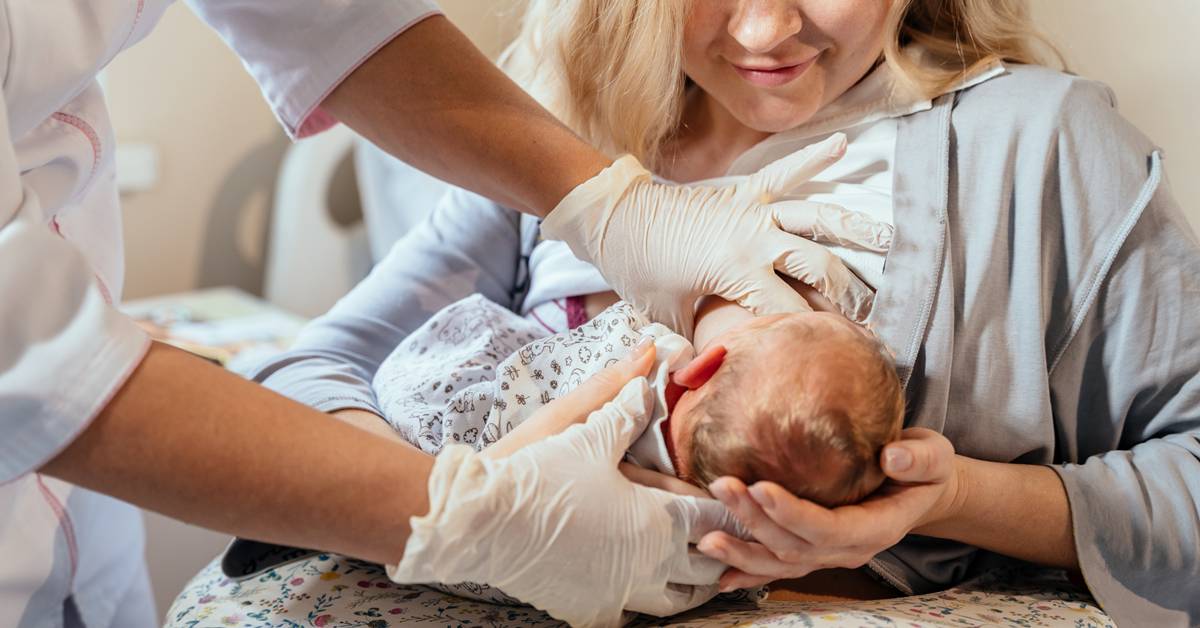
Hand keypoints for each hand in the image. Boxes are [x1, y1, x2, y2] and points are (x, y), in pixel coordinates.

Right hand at [388, 347, 742, 626]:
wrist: (479, 520)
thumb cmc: (537, 469)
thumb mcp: (585, 428)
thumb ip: (624, 397)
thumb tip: (650, 355)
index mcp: (657, 519)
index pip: (716, 518)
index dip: (734, 508)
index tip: (746, 500)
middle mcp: (648, 564)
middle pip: (707, 567)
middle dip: (722, 550)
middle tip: (730, 536)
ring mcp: (619, 593)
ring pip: (675, 601)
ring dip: (689, 584)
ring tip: (693, 569)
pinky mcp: (588, 610)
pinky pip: (629, 616)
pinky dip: (641, 603)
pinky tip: (638, 588)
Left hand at [540, 133, 892, 336]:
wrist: (613, 215)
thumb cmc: (638, 269)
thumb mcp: (667, 315)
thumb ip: (698, 344)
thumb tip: (715, 380)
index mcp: (739, 272)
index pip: (792, 312)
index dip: (817, 337)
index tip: (843, 356)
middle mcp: (757, 238)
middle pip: (820, 268)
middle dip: (850, 294)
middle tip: (873, 315)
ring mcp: (754, 209)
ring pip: (818, 218)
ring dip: (856, 229)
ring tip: (892, 240)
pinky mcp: (745, 190)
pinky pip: (787, 171)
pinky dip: (815, 157)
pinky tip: (844, 144)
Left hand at [697, 428, 958, 590]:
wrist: (919, 490)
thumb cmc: (922, 468)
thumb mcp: (935, 455)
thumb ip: (919, 458)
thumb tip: (892, 458)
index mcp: (878, 527)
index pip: (829, 528)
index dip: (793, 513)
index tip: (760, 486)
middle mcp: (849, 549)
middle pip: (795, 545)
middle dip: (755, 520)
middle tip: (722, 487)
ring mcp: (829, 556)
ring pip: (781, 562)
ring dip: (743, 550)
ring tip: (708, 536)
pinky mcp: (813, 552)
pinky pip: (778, 568)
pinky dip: (748, 572)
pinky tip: (720, 574)